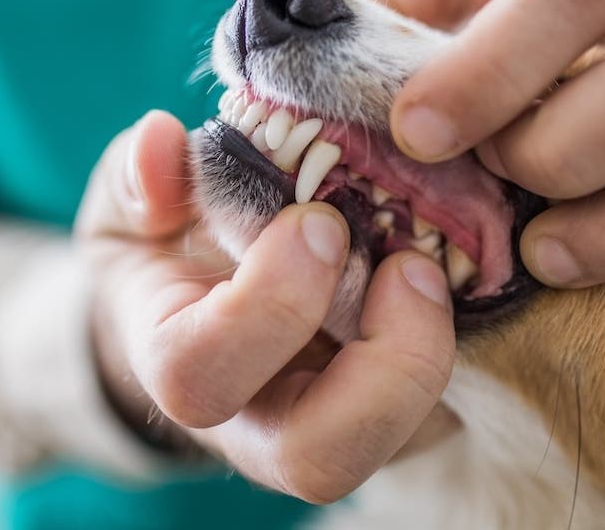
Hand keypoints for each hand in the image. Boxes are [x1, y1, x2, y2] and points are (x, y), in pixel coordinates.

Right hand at [77, 111, 458, 502]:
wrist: (200, 300)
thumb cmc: (167, 246)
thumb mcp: (135, 201)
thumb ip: (139, 175)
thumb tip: (161, 143)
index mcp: (179, 363)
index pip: (201, 376)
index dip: (267, 306)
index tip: (318, 220)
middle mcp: (256, 422)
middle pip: (317, 461)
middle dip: (379, 365)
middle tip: (408, 263)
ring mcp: (331, 428)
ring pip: (397, 447)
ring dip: (432, 357)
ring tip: (434, 267)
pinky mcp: (397, 416)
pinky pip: (447, 411)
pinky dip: (469, 345)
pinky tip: (466, 271)